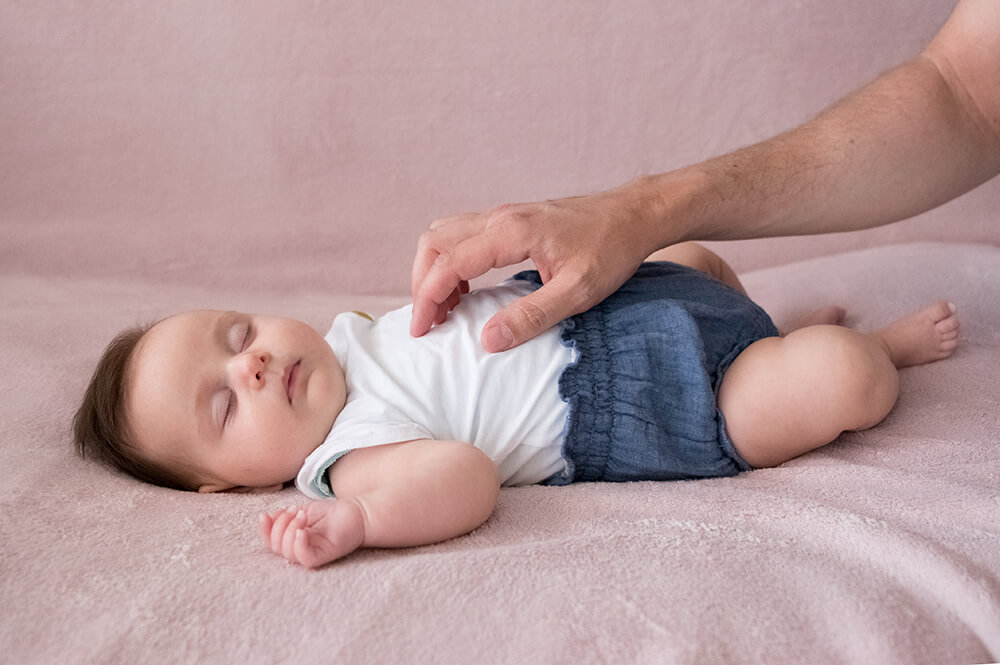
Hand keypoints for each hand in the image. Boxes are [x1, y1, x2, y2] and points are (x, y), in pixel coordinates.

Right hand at [259, 498, 365, 567]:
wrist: (357, 512)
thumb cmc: (333, 513)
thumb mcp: (303, 510)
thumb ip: (285, 516)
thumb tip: (265, 517)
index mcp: (292, 541)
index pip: (270, 542)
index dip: (264, 529)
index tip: (266, 514)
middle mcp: (299, 550)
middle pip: (275, 546)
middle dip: (279, 525)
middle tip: (295, 510)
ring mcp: (311, 554)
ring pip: (287, 551)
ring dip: (289, 528)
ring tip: (302, 515)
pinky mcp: (323, 557)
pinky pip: (304, 557)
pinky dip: (298, 544)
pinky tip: (302, 530)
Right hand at [410, 187, 659, 351]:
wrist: (634, 215)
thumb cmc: (611, 250)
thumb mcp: (577, 292)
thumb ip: (532, 316)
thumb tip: (487, 341)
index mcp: (511, 233)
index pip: (448, 263)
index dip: (427, 299)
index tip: (422, 331)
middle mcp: (499, 217)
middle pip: (434, 242)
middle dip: (422, 283)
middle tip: (430, 322)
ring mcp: (503, 215)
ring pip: (444, 234)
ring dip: (434, 269)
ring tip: (446, 309)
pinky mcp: (510, 219)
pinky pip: (462, 234)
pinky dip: (450, 260)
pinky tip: (467, 290)